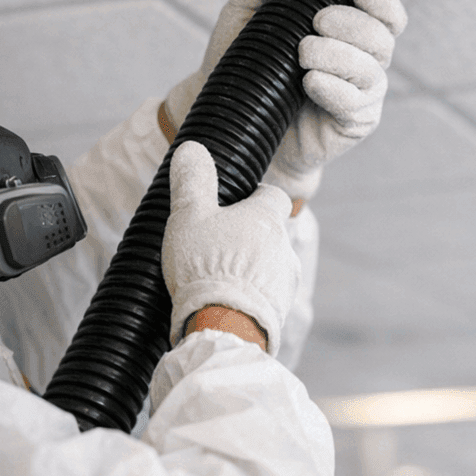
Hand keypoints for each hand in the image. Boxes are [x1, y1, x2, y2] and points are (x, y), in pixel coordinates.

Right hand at [162, 141, 298, 356]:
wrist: (225, 327)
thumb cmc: (205, 266)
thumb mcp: (189, 217)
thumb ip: (191, 183)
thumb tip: (191, 148)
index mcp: (266, 218)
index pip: (274, 196)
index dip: (256, 198)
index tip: (234, 207)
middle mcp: (284, 247)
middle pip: (271, 234)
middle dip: (249, 239)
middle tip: (217, 248)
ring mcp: (286, 281)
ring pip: (270, 266)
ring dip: (251, 270)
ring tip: (218, 280)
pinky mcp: (282, 311)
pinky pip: (267, 297)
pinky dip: (251, 297)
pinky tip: (226, 305)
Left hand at [163, 0, 407, 199]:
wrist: (229, 117)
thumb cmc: (243, 64)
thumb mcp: (246, 12)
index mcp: (348, 31)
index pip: (386, 14)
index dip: (383, 0)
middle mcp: (361, 60)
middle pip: (383, 37)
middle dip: (354, 25)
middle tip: (318, 21)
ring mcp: (360, 94)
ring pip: (371, 70)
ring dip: (339, 55)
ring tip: (302, 52)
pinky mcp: (352, 123)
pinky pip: (357, 104)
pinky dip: (335, 89)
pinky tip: (310, 81)